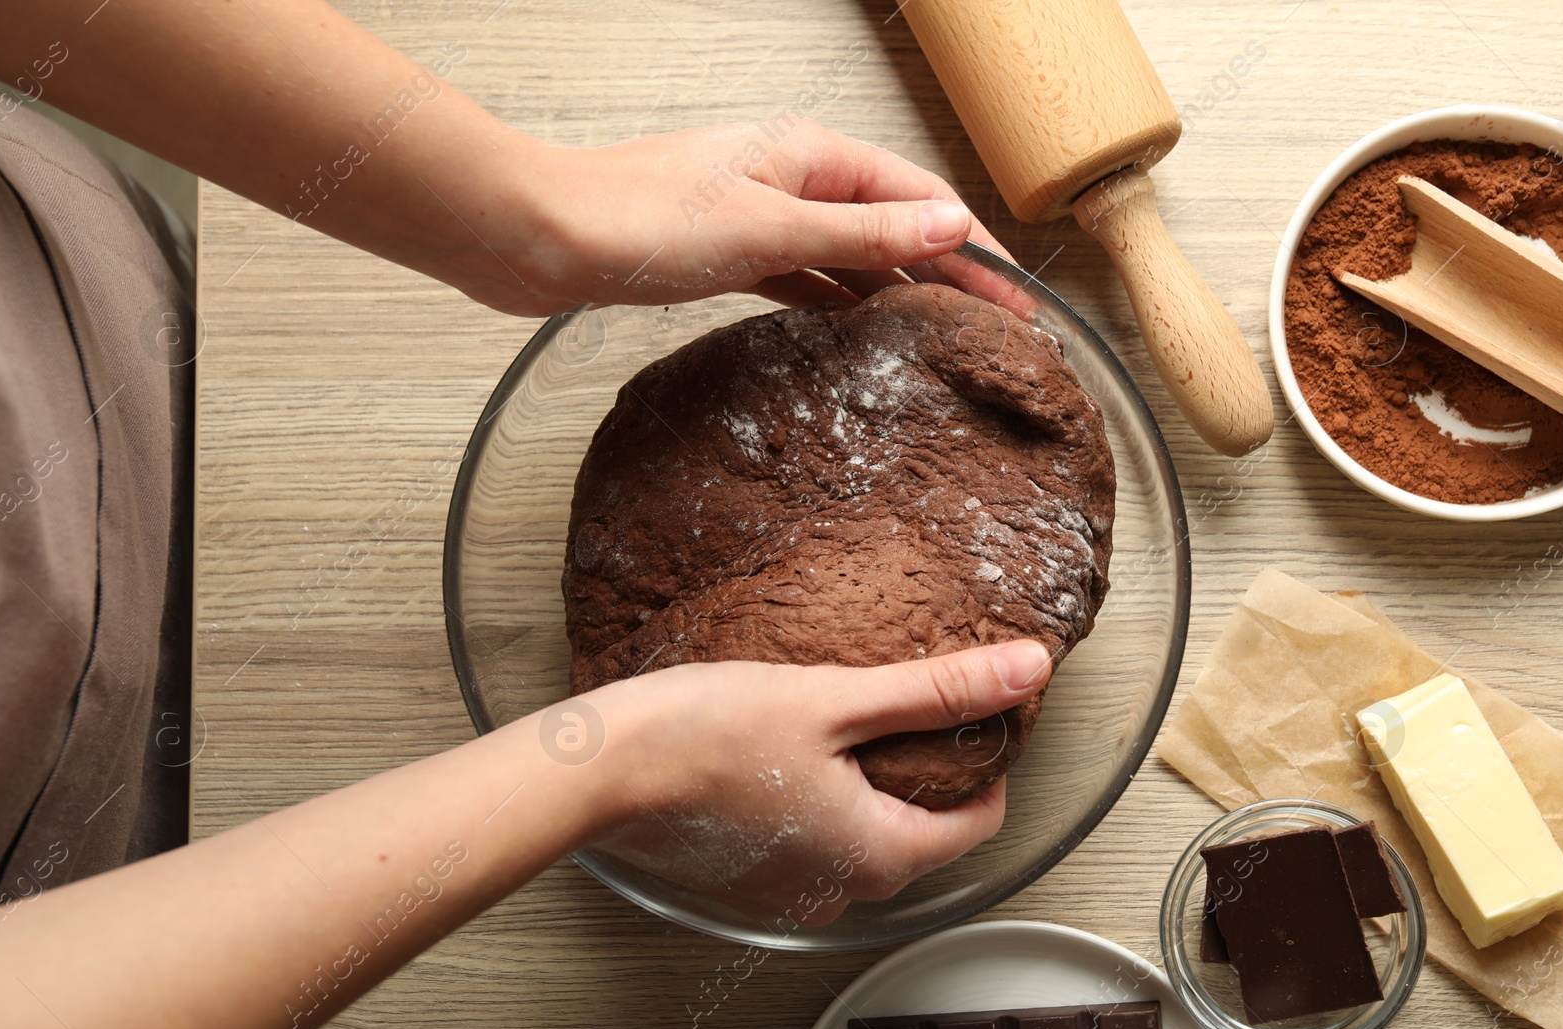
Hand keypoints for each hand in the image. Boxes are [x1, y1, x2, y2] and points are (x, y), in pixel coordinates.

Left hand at [448, 118, 1007, 315]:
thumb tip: (953, 227)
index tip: (1021, 300)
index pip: (922, 201)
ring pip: (851, 257)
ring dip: (898, 293)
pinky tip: (862, 333)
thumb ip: (863, 232)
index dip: (977, 251)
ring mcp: (760, 217)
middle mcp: (792, 178)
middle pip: (893, 228)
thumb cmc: (639, 218)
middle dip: (949, 276)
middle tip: (1002, 332)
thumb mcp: (769, 229)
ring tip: (947, 340)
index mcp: (811, 155)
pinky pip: (804, 279)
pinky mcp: (728, 256)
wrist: (542, 238)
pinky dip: (839, 305)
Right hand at [570, 640, 1051, 925]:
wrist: (598, 770)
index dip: (982, 761)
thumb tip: (1025, 670)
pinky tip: (788, 750)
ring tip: (837, 718)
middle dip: (919, 767)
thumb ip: (937, 690)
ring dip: (863, 782)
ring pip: (862, 833)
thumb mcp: (836, 699)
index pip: (979, 823)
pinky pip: (812, 840)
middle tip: (897, 700)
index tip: (964, 709)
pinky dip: (816, 798)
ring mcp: (790, 894)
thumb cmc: (705, 735)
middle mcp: (841, 892)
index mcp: (878, 858)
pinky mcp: (748, 881)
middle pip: (918, 829)